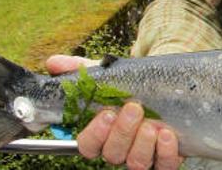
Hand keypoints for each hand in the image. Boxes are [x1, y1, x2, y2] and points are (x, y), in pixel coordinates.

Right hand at [46, 55, 183, 169]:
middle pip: (112, 154)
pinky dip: (166, 152)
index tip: (107, 113)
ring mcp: (143, 155)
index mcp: (101, 134)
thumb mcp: (107, 76)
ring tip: (152, 124)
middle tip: (134, 108)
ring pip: (136, 162)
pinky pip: (164, 165)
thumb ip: (80, 70)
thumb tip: (54, 63)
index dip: (96, 133)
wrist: (164, 87)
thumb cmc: (130, 86)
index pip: (88, 145)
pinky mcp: (166, 159)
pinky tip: (167, 135)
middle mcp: (120, 148)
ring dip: (143, 144)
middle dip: (123, 132)